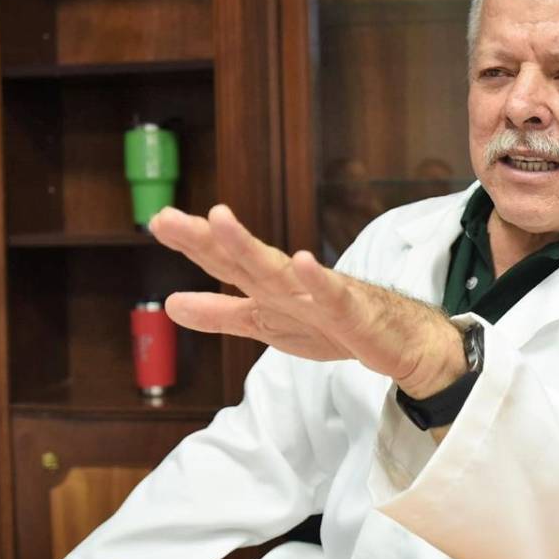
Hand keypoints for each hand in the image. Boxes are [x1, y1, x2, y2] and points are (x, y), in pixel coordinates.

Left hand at [149, 205, 465, 397]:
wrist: (399, 340)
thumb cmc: (333, 326)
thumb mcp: (266, 324)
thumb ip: (221, 314)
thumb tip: (170, 303)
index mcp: (268, 287)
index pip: (224, 263)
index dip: (193, 243)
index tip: (159, 220)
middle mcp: (291, 284)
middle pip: (243, 260)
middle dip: (207, 238)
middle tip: (167, 219)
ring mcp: (321, 296)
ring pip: (280, 272)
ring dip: (250, 247)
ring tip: (220, 221)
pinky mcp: (354, 314)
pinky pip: (334, 297)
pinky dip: (319, 280)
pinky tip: (305, 262)